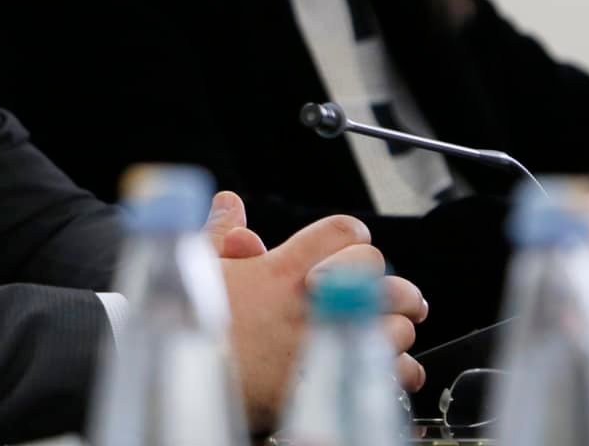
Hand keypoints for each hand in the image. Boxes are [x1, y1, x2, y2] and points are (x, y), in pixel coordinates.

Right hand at [206, 196, 426, 430]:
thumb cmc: (194, 327)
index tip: (352, 247)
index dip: (353, 235)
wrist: (189, 384)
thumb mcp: (198, 270)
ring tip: (389, 329)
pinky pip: (391, 373)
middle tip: (393, 292)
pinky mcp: (335, 384)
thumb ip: (221, 232)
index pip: (342, 231)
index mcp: (283, 270)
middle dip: (391, 281)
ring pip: (394, 324)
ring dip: (396, 325)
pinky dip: (399, 369)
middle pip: (379, 274)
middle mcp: (311, 303)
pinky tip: (388, 364)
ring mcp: (327, 343)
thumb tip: (230, 203)